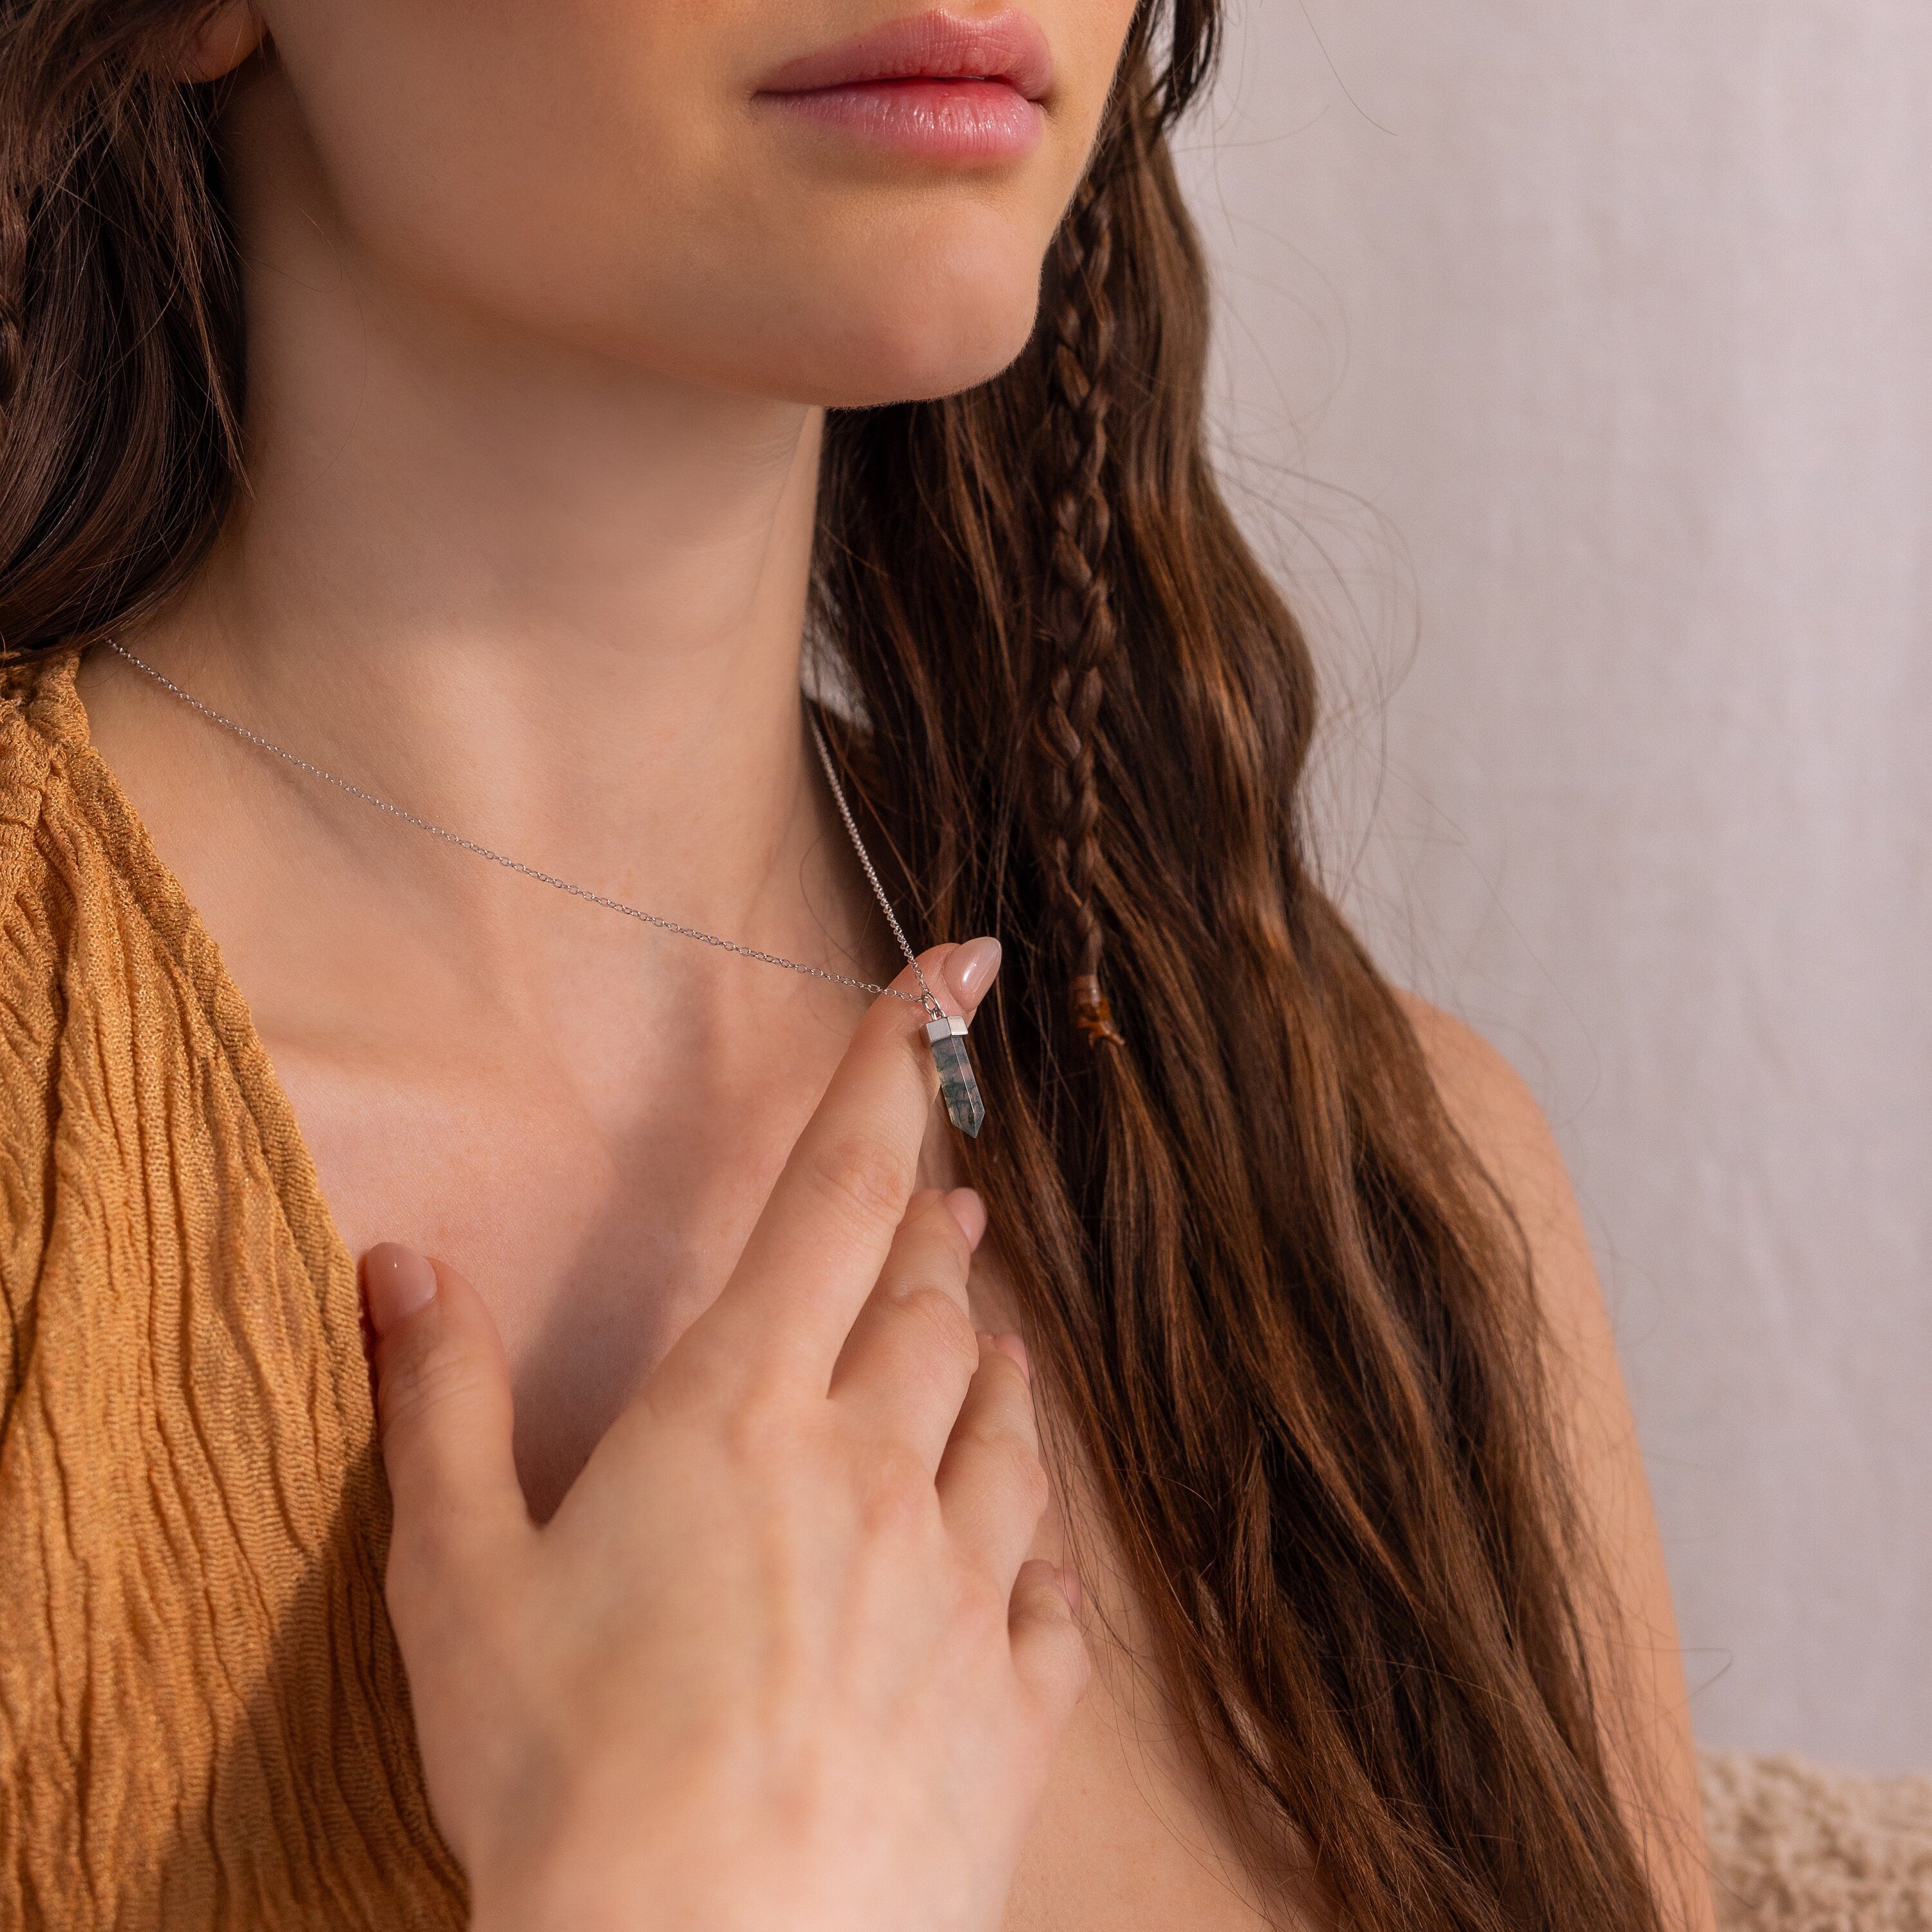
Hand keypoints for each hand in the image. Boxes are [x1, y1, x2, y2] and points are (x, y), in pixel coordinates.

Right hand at [360, 941, 1086, 1931]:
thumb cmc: (564, 1775)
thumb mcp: (456, 1581)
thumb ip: (440, 1403)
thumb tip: (405, 1262)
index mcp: (741, 1413)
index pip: (835, 1190)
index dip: (892, 1067)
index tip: (954, 969)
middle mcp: (873, 1466)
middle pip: (932, 1305)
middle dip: (933, 1237)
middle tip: (943, 1201)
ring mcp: (958, 1584)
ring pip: (1004, 1423)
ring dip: (995, 1362)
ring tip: (992, 1331)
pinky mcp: (1010, 1705)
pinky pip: (1050, 1587)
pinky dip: (1035, 1536)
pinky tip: (1026, 1536)